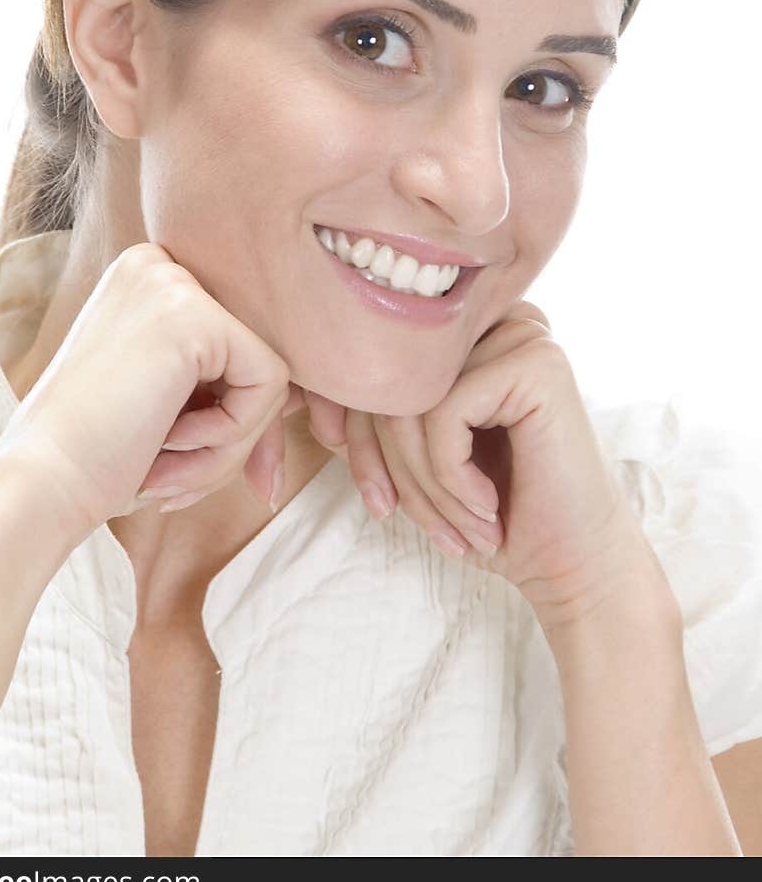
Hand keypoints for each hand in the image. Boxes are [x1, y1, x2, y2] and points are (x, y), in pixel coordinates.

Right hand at [0, 242, 294, 543]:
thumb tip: (305, 404)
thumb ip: (223, 384)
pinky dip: (234, 436)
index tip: (184, 466)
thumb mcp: (164, 401)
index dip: (229, 417)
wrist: (38, 484)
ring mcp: (175, 285)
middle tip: (181, 488)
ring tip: (165, 473)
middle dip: (237, 436)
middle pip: (254, 356)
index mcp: (147, 278)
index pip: (234, 345)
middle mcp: (159, 265)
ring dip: (230, 446)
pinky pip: (271, 384)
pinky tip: (169, 447)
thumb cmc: (94, 457)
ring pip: (268, 375)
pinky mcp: (197, 319)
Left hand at [300, 300, 651, 629]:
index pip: (375, 365)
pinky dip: (451, 476)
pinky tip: (486, 508)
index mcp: (467, 333)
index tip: (378, 500)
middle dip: (390, 467)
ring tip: (458, 528)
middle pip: (387, 380)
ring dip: (423, 482)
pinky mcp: (535, 360)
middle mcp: (494, 318)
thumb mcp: (416, 456)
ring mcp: (518, 332)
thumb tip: (309, 393)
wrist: (571, 563)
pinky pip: (444, 413)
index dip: (356, 437)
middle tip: (429, 529)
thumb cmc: (491, 513)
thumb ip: (376, 415)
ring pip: (411, 399)